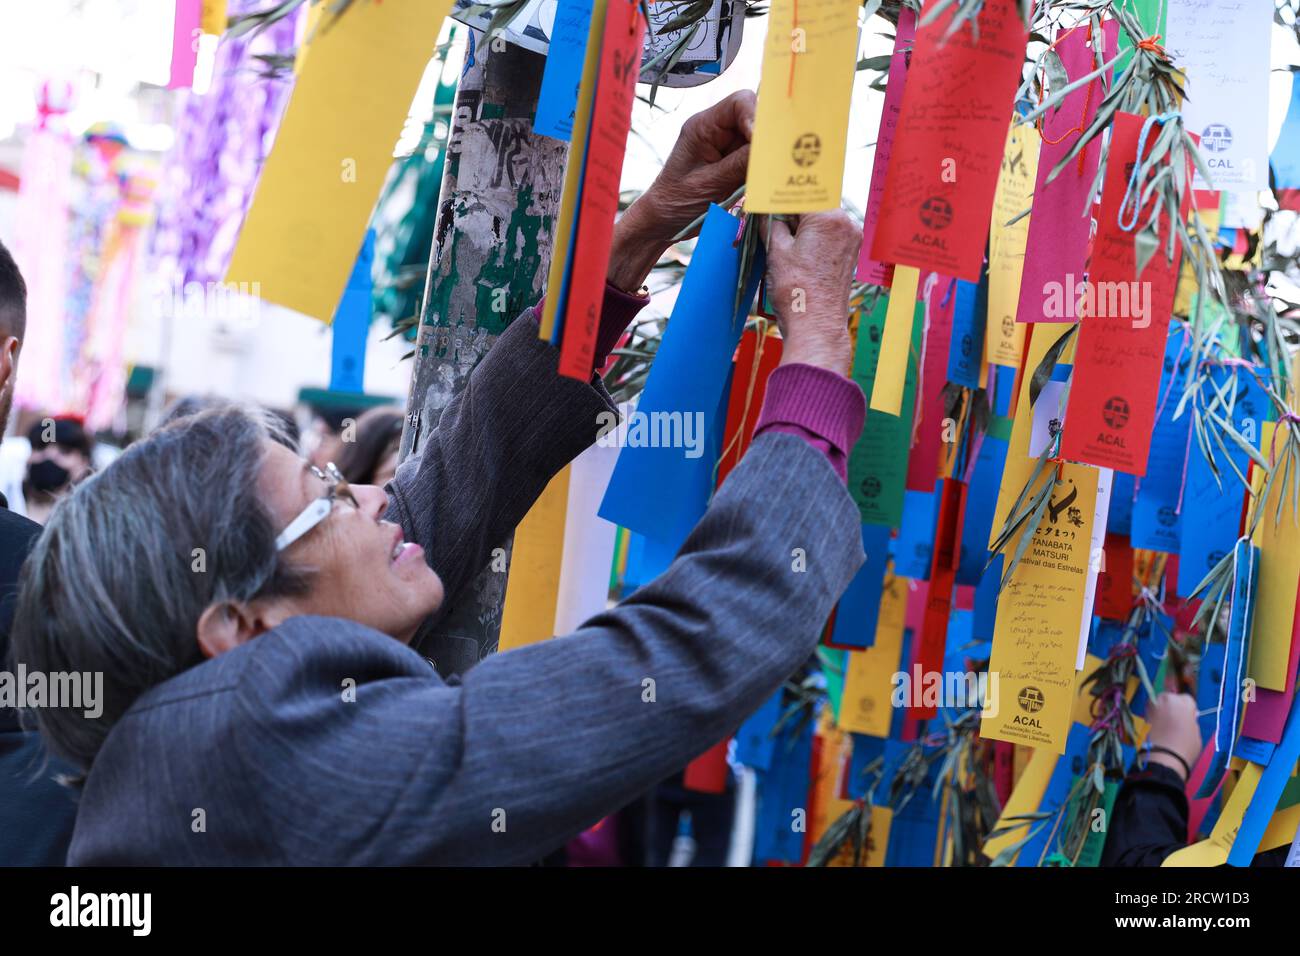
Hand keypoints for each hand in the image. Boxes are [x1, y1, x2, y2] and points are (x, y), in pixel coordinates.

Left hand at [608, 90, 755, 292]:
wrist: (663, 223)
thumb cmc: (676, 202)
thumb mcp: (710, 183)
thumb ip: (740, 163)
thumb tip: (771, 148)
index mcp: (703, 126)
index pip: (739, 103)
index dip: (757, 116)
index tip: (765, 141)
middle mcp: (716, 131)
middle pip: (754, 119)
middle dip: (765, 138)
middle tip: (775, 158)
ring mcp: (726, 147)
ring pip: (759, 141)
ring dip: (765, 156)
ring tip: (770, 173)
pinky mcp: (733, 164)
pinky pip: (756, 159)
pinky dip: (763, 169)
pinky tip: (765, 181)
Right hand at [762, 211, 860, 376]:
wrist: (815, 325)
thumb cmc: (797, 291)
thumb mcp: (777, 251)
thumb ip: (771, 224)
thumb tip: (765, 213)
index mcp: (829, 217)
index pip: (800, 195)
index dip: (780, 199)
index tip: (766, 201)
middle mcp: (846, 224)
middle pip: (814, 206)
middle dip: (792, 212)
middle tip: (770, 219)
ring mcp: (851, 240)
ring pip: (822, 222)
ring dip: (802, 226)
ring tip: (781, 239)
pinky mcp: (850, 255)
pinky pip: (829, 237)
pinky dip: (813, 239)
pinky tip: (797, 251)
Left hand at [1144, 692, 1201, 780]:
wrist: (1163, 756)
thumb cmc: (1185, 746)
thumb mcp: (1195, 732)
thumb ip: (1191, 720)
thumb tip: (1187, 718)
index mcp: (1182, 702)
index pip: (1187, 699)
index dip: (1188, 709)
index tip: (1189, 717)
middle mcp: (1166, 699)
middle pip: (1171, 698)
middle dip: (1173, 706)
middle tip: (1177, 720)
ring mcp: (1153, 706)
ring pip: (1159, 703)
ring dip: (1163, 710)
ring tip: (1167, 724)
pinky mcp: (1143, 714)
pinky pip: (1152, 711)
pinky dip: (1155, 716)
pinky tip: (1159, 727)